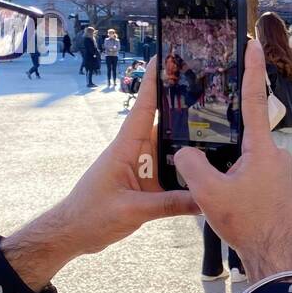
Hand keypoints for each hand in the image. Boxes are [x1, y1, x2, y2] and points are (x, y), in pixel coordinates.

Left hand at [2, 58, 198, 289]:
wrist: (72, 234)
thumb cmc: (90, 216)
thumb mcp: (132, 210)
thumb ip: (169, 204)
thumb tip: (204, 199)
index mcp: (125, 149)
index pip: (143, 109)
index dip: (153, 83)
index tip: (165, 58)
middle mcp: (134, 154)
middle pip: (164, 126)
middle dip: (183, 109)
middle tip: (211, 94)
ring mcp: (140, 169)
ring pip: (170, 151)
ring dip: (189, 146)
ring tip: (219, 133)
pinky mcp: (144, 185)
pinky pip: (169, 173)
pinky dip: (185, 172)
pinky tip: (205, 173)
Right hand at [174, 41, 291, 281]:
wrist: (274, 256)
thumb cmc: (247, 223)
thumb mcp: (208, 192)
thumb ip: (190, 164)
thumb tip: (183, 152)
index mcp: (261, 147)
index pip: (254, 98)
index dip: (250, 68)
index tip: (251, 43)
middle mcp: (274, 153)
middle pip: (246, 125)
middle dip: (227, 118)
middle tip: (210, 107)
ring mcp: (276, 170)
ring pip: (245, 150)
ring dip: (227, 152)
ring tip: (208, 159)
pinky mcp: (273, 185)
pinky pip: (249, 167)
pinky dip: (232, 169)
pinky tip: (218, 182)